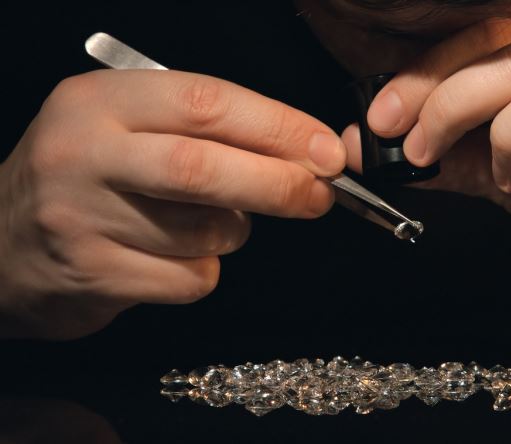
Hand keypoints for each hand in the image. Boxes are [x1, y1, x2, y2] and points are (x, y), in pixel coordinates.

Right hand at [0, 69, 345, 338]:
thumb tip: (304, 152)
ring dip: (233, 231)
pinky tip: (170, 258)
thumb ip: (206, 131)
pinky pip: (190, 278)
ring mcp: (82, 218)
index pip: (205, 102)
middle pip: (204, 168)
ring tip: (204, 222)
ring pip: (205, 231)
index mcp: (100, 101)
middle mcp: (84, 153)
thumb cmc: (90, 177)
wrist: (3, 244)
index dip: (278, 126)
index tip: (326, 150)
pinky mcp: (94, 275)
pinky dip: (204, 270)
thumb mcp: (131, 127)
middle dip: (279, 184)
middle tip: (320, 195)